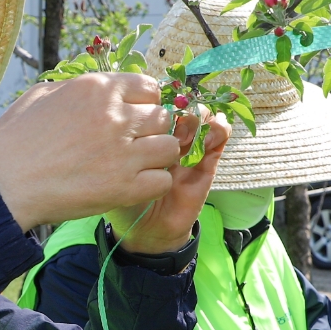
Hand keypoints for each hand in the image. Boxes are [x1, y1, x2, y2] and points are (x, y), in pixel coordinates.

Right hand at [0, 74, 183, 229]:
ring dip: (158, 156)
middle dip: (153, 129)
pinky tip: (134, 184)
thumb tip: (96, 88)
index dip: (145, 102)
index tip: (135, 115)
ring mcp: (122, 154)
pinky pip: (162, 181)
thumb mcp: (42, 95)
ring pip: (170, 148)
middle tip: (136, 143)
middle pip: (163, 117)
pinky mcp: (123, 188)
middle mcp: (115, 117)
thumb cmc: (15, 140)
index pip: (149, 87)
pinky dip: (153, 183)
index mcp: (97, 89)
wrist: (2, 183)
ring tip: (139, 164)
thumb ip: (77, 88)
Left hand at [106, 109, 232, 254]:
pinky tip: (212, 133)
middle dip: (176, 107)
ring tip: (185, 132)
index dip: (157, 98)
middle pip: (180, 105)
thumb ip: (116, 146)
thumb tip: (118, 114)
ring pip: (201, 118)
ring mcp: (188, 149)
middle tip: (166, 121)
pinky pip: (218, 140)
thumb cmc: (121, 200)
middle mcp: (167, 137)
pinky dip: (219, 130)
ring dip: (197, 118)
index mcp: (144, 134)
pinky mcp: (207, 164)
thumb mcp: (111, 170)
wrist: (144, 231)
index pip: (156, 103)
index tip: (149, 102)